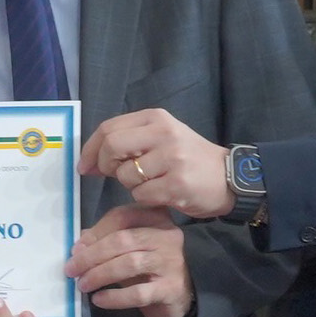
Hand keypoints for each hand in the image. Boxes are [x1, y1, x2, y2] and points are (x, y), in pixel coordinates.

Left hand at [69, 204, 191, 316]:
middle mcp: (167, 236)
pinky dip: (114, 297)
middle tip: (72, 270)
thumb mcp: (130, 248)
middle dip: (91, 255)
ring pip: (129, 263)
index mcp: (156, 217)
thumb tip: (79, 246)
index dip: (96, 232)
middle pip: (123, 240)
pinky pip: (138, 293)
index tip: (76, 249)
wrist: (180, 296)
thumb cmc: (150, 267)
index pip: (122, 216)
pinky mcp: (171, 289)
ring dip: (100, 274)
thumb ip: (107, 240)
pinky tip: (99, 299)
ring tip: (82, 284)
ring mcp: (171, 262)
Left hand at [78, 109, 235, 220]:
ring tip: (150, 183)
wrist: (230, 178)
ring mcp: (171, 159)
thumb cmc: (190, 159)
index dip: (90, 149)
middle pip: (112, 147)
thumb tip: (90, 161)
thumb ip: (130, 142)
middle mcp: (164, 134)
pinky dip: (144, 198)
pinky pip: (141, 194)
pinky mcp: (176, 184)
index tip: (85, 166)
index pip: (109, 128)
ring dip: (130, 185)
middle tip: (114, 176)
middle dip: (106, 166)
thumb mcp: (163, 138)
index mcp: (156, 118)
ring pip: (126, 175)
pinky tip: (160, 194)